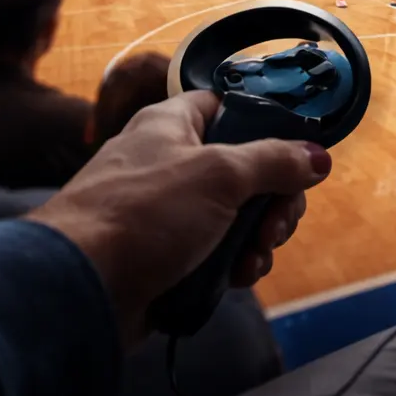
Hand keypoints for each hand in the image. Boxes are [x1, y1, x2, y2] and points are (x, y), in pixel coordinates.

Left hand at [26, 91, 329, 345]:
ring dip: (258, 238)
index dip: (264, 125)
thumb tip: (317, 157)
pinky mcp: (164, 257)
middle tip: (276, 224)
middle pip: (244, 170)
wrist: (77, 289)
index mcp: (171, 125)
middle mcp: (168, 163)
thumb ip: (274, 161)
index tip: (292, 155)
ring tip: (256, 258)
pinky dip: (234, 264)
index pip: (227, 106)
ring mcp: (165, 213)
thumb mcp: (220, 174)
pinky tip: (240, 277)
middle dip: (273, 200)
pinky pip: (214, 253)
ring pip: (234, 217)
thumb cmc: (142, 214)